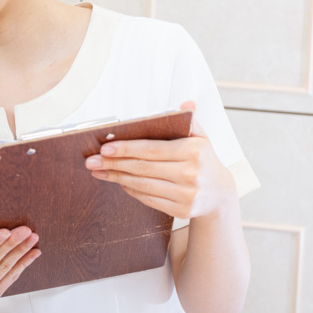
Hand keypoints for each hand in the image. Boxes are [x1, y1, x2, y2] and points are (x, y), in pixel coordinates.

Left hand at [84, 101, 236, 219]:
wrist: (220, 194)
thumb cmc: (203, 160)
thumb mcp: (201, 138)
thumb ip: (189, 120)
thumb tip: (187, 102)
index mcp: (194, 152)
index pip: (152, 149)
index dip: (126, 148)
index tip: (105, 147)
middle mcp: (191, 174)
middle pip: (143, 168)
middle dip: (113, 163)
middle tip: (91, 161)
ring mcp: (187, 195)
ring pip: (142, 184)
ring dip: (116, 177)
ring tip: (98, 171)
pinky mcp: (181, 210)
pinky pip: (148, 198)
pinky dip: (131, 189)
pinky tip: (118, 181)